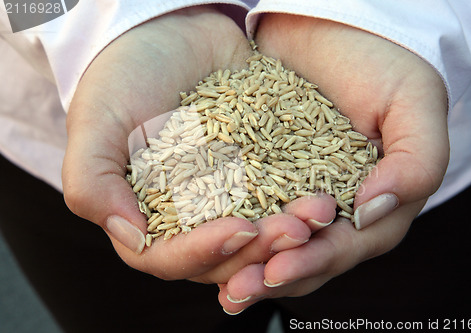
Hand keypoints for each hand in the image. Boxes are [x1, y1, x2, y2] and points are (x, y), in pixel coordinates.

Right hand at [62, 7, 319, 281]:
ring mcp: (229, 197)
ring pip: (261, 231)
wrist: (171, 32)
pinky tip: (328, 191)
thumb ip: (94, 184)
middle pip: (226, 255)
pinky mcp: (259, 172)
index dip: (205, 253)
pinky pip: (284, 192)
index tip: (239, 230)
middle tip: (295, 230)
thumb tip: (132, 239)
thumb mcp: (97, 124)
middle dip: (262, 249)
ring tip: (320, 213)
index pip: (172, 258)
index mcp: (147, 218)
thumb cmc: (123, 75)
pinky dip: (304, 196)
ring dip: (292, 230)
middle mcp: (190, 217)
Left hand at [219, 13, 448, 313]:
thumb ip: (415, 163)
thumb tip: (373, 210)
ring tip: (218, 281)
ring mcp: (298, 194)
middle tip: (236, 289)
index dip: (314, 262)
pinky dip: (227, 228)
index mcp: (377, 204)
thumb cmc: (384, 62)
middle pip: (306, 258)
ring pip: (273, 244)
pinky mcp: (265, 175)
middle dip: (272, 274)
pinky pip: (246, 207)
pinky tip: (203, 241)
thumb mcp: (414, 103)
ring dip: (245, 264)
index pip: (348, 247)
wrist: (335, 26)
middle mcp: (337, 209)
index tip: (278, 268)